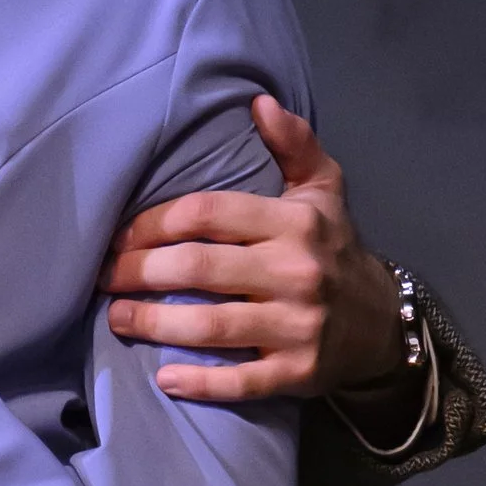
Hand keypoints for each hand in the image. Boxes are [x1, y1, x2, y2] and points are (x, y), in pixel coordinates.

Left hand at [101, 96, 408, 403]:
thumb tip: (258, 102)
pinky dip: (199, 383)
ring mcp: (298, 326)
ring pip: (211, 326)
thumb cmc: (334, 248)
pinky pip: (241, 382)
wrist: (382, 322)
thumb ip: (294, 144)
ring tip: (116, 318)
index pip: (208, 214)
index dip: (153, 223)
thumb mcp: (324, 190)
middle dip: (140, 272)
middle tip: (103, 276)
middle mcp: (297, 272)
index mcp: (295, 223)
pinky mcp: (297, 372)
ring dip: (153, 323)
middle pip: (198, 268)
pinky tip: (163, 379)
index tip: (119, 235)